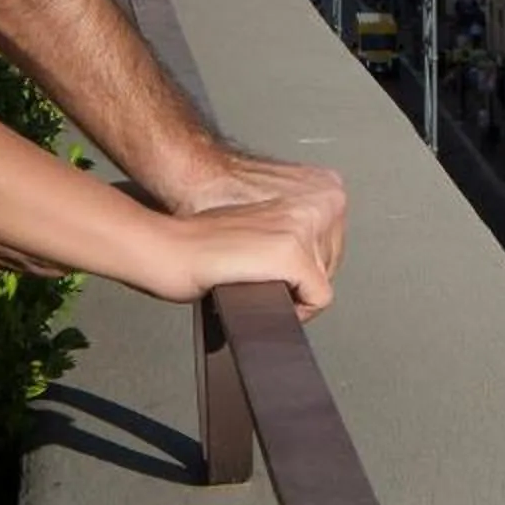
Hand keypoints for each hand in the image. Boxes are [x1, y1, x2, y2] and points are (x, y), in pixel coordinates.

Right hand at [162, 148, 347, 284]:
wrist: (170, 246)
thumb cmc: (204, 242)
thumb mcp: (266, 227)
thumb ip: (296, 235)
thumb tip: (314, 269)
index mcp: (309, 192)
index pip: (334, 246)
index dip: (306, 269)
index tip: (278, 273)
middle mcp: (311, 205)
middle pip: (332, 265)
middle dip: (302, 281)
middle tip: (263, 279)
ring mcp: (302, 227)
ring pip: (325, 282)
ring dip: (295, 293)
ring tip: (259, 282)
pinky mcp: (291, 253)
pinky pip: (319, 299)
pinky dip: (297, 311)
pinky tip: (266, 299)